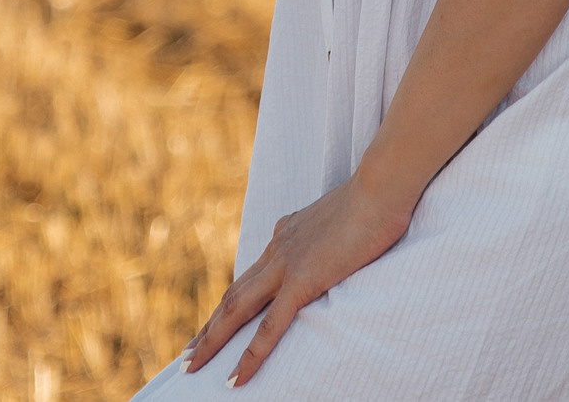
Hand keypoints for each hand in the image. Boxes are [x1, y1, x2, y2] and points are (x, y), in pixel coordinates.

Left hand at [182, 174, 413, 385]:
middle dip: (208, 328)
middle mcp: (278, 249)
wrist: (381, 188)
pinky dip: (250, 356)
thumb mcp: (343, 221)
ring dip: (211, 340)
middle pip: (232, 296)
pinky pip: (270, 327)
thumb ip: (328, 238)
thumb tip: (332, 249)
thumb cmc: (376, 200)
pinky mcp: (302, 281)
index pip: (250, 276)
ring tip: (191, 368)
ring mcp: (286, 265)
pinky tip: (237, 379)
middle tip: (187, 356)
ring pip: (236, 310)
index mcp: (286, 235)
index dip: (231, 302)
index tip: (216, 323)